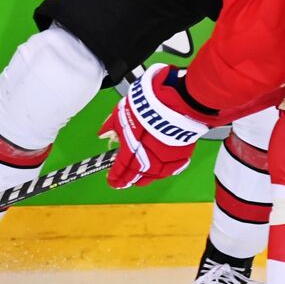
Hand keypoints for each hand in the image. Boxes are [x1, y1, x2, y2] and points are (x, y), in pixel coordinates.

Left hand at [99, 64, 213, 187]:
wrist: (175, 100)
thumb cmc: (148, 104)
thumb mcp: (122, 112)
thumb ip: (111, 126)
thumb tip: (102, 133)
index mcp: (131, 149)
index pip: (121, 168)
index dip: (115, 177)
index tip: (112, 181)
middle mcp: (148, 158)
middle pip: (137, 175)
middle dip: (129, 180)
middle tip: (124, 183)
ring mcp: (166, 158)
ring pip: (155, 175)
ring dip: (146, 179)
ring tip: (141, 181)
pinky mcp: (181, 154)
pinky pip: (173, 168)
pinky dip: (165, 171)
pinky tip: (162, 172)